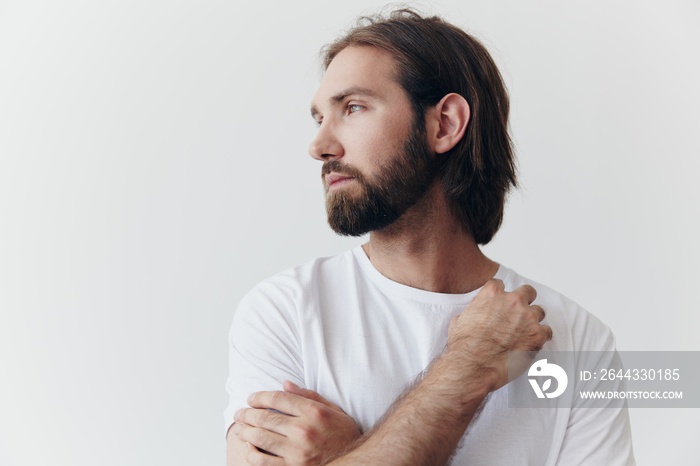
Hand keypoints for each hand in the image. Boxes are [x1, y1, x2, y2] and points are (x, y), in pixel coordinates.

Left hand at [232, 381, 361, 464]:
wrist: (356, 462)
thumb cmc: (344, 435)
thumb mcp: (334, 410)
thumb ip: (309, 396)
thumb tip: (285, 385)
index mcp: (314, 412)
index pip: (278, 399)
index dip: (260, 397)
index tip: (252, 398)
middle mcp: (304, 430)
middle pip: (265, 417)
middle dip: (247, 413)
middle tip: (240, 413)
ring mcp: (297, 452)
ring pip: (260, 437)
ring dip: (245, 431)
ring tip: (240, 428)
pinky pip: (263, 461)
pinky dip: (252, 452)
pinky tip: (249, 447)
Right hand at [446, 279, 551, 391]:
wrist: (472, 366)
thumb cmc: (464, 346)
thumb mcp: (459, 319)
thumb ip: (474, 311)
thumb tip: (475, 315)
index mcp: (492, 294)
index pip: (500, 284)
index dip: (499, 295)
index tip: (499, 303)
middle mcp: (513, 301)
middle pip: (527, 292)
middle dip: (524, 301)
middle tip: (518, 313)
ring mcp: (528, 317)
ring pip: (539, 311)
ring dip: (532, 320)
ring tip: (524, 333)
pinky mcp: (537, 335)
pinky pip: (547, 332)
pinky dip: (541, 337)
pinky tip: (532, 344)